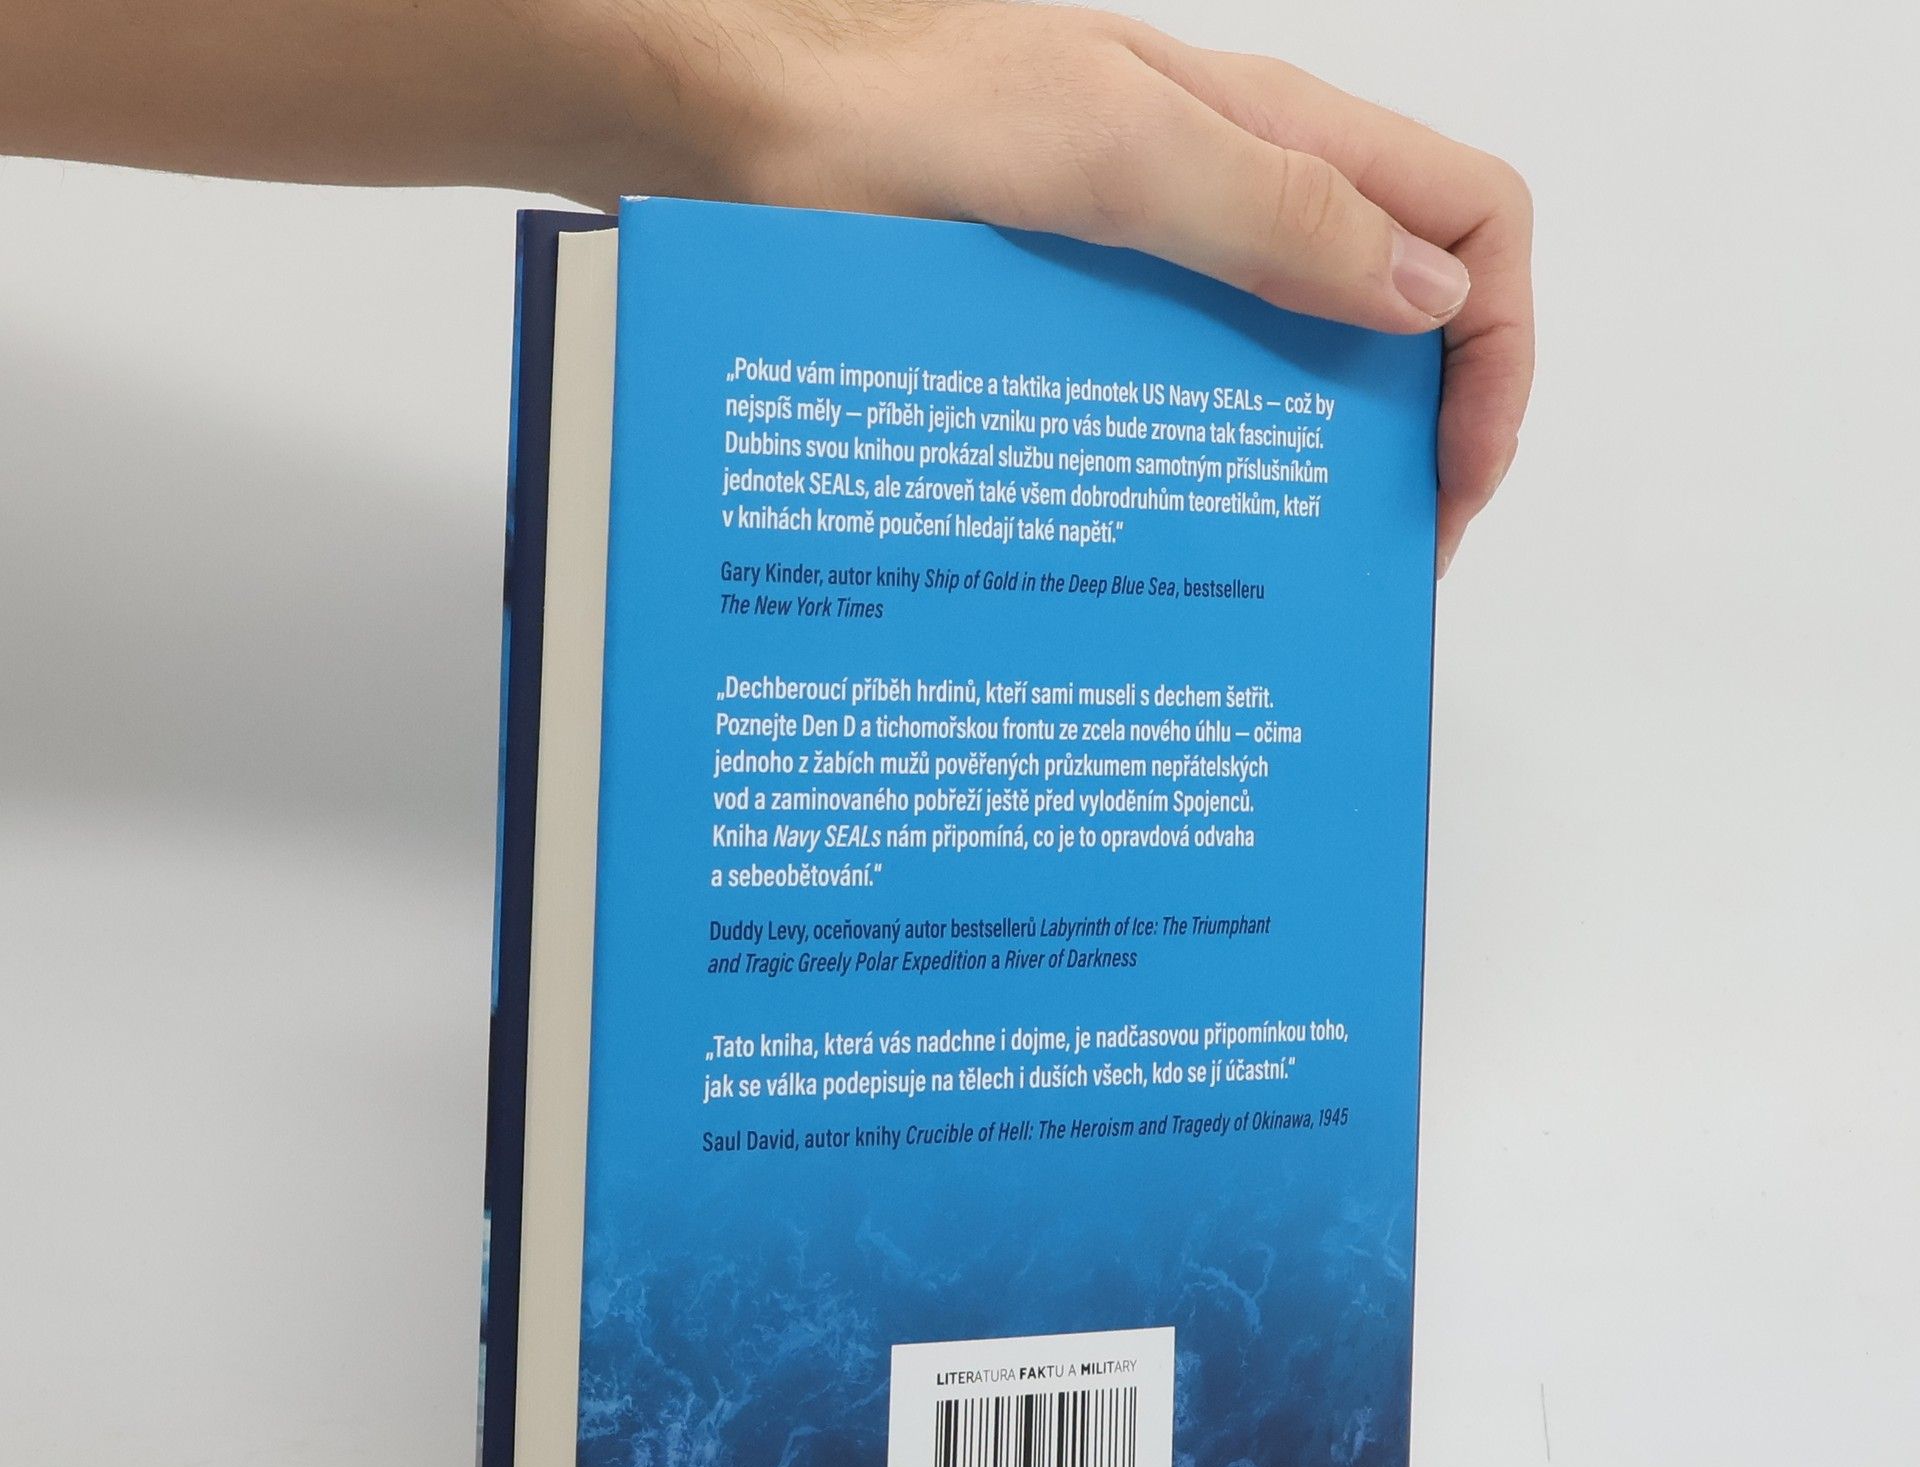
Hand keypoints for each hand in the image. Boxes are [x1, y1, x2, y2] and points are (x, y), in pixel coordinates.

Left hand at [555, 0, 1533, 572]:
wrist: (735, 120)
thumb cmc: (893, 112)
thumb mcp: (1103, 150)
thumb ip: (1267, 207)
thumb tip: (1429, 296)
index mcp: (1269, 133)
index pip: (1471, 218)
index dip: (1499, 353)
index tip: (1452, 487)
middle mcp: (1230, 193)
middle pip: (1398, 302)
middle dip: (1421, 427)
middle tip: (1374, 555)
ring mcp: (1154, 254)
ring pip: (1293, 355)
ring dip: (1318, 456)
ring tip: (1284, 569)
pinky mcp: (1080, 308)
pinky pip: (1186, 382)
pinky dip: (1216, 455)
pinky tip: (1179, 525)